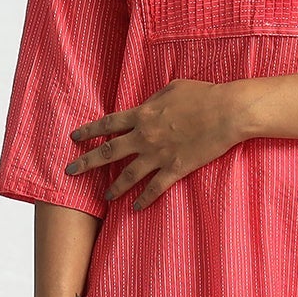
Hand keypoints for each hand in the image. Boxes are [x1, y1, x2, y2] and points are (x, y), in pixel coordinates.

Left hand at [65, 79, 249, 208]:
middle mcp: (145, 136)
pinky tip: (136, 208)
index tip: (74, 138)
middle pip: (109, 152)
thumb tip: (145, 106)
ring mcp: (159, 155)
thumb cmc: (203, 95)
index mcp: (142, 114)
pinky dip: (145, 199)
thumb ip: (153, 100)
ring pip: (129, 175)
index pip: (108, 124)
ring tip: (106, 196)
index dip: (89, 131)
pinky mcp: (176, 168)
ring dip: (115, 187)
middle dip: (87, 162)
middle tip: (70, 171)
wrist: (227, 111)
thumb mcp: (171, 89)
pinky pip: (156, 188)